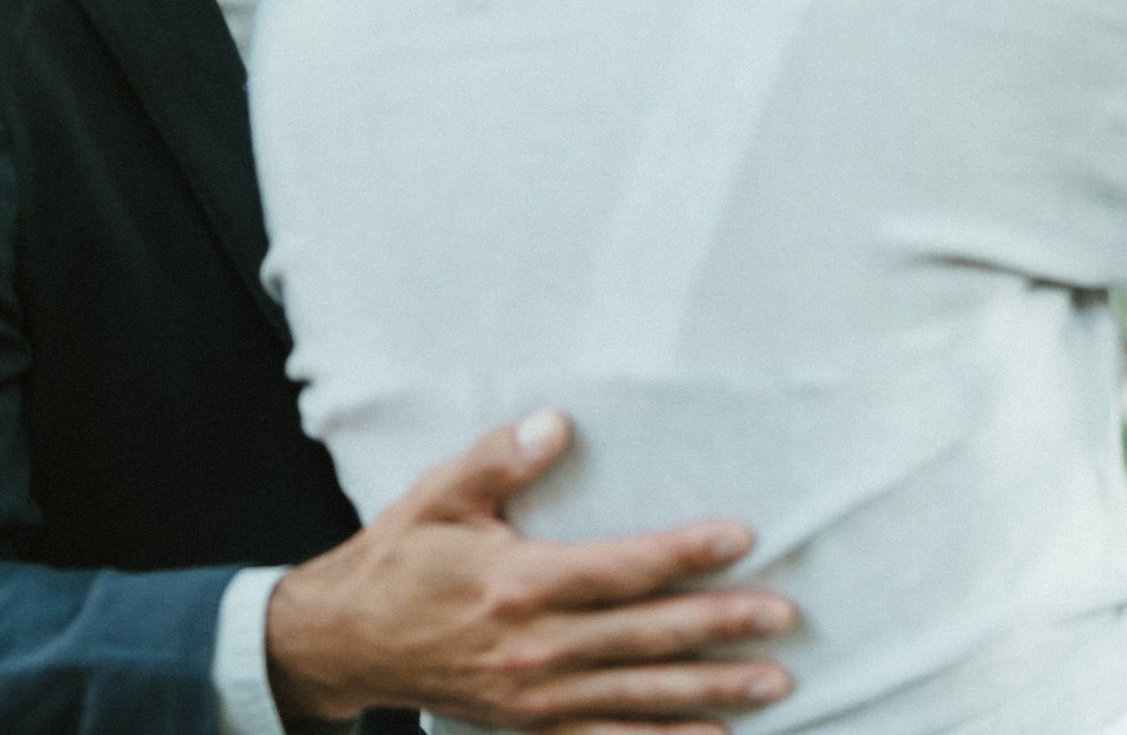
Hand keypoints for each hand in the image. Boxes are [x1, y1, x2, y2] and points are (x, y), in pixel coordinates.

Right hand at [266, 409, 793, 732]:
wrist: (342, 643)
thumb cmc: (398, 559)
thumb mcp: (437, 497)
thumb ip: (498, 460)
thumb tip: (557, 422)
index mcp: (517, 584)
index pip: (619, 569)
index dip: (682, 553)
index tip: (741, 537)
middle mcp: (533, 646)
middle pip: (643, 637)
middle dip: (719, 626)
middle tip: (784, 616)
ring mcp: (533, 696)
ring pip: (638, 695)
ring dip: (709, 688)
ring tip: (775, 681)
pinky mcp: (528, 725)